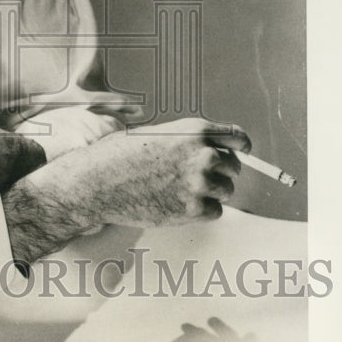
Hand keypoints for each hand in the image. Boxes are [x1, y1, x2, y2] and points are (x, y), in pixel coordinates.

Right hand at [75, 117, 249, 227]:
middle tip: (196, 177)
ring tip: (181, 190)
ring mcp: (200, 183)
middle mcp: (202, 155)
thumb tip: (211, 150)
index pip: (236, 137)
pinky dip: (202, 210)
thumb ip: (187, 140)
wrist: (98, 182)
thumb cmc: (119, 156)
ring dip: (211, 192)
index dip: (242, 146)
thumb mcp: (157, 135)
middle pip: (233, 167)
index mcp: (194, 131)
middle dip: (220, 172)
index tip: (243, 152)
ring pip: (226, 191)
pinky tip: (178, 203)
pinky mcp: (194, 210)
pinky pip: (215, 211)